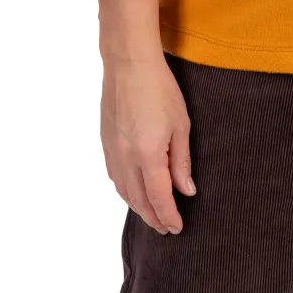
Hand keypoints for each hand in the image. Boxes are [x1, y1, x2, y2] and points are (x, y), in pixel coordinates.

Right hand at [100, 53, 196, 234]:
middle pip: (139, 200)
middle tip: (166, 227)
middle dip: (154, 217)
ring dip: (138, 207)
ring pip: (124, 192)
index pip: (159, 198)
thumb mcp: (181, 124)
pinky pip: (115, 176)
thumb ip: (181, 161)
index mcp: (148, 155)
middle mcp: (126, 159)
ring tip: (151, 214)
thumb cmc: (160, 89)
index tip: (177, 227)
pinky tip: (132, 191)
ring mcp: (113, 152)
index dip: (169, 216)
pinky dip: (125, 190)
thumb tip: (186, 190)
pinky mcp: (106, 142)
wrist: (129, 64)